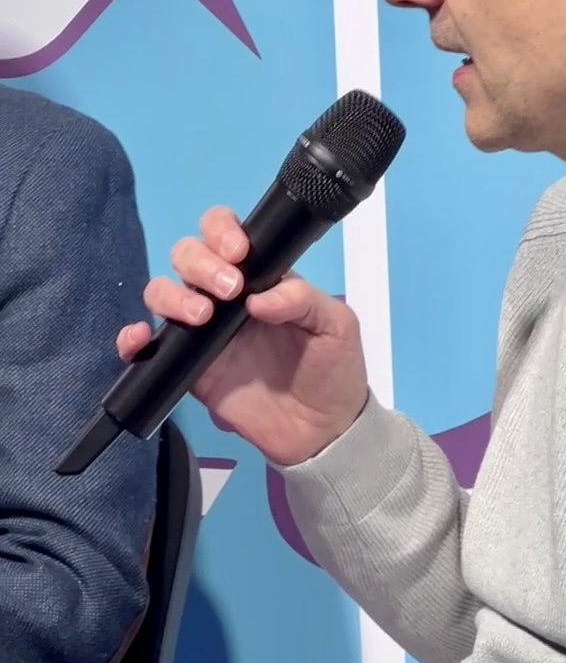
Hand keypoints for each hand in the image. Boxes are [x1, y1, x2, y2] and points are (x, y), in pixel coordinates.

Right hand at [117, 208, 369, 466]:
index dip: (222, 231)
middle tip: (228, 292)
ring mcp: (202, 331)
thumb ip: (304, 301)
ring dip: (172, 295)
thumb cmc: (333, 371)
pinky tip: (140, 340)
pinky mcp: (187, 367)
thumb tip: (257, 299)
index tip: (238, 253)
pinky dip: (132, 339)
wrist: (322, 431)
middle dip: (200, 263)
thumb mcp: (336, 327)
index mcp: (260, 277)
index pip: (226, 235)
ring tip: (201, 318)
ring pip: (163, 292)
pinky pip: (148, 347)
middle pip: (188, 256)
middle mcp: (225, 298)